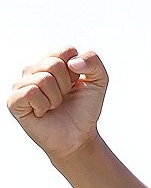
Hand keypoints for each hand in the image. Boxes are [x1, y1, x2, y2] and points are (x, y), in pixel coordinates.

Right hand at [8, 47, 108, 161]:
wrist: (79, 136)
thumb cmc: (85, 108)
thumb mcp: (99, 81)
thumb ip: (93, 61)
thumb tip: (72, 62)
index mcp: (52, 62)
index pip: (66, 51)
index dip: (78, 71)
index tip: (76, 84)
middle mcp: (34, 70)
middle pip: (54, 64)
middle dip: (67, 85)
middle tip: (65, 98)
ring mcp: (22, 85)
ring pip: (43, 79)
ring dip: (56, 97)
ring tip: (54, 106)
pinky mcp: (14, 101)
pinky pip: (31, 92)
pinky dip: (44, 105)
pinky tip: (43, 112)